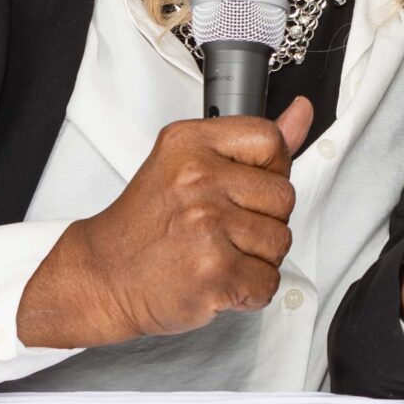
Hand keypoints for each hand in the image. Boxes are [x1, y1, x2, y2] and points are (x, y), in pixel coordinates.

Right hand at [17, 98, 312, 348]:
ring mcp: (206, 226)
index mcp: (190, 142)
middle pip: (283, 196)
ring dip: (256, 257)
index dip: (268, 171)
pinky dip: (249, 290)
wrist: (102, 276)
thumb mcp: (188, 164)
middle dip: (262, 219)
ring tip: (215, 253)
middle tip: (219, 228)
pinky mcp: (214, 272)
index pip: (271, 141)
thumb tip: (302, 113)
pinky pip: (269, 281)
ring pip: (280, 241)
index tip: (240, 188)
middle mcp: (197, 179)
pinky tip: (217, 279)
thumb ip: (249, 143)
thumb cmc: (145, 225)